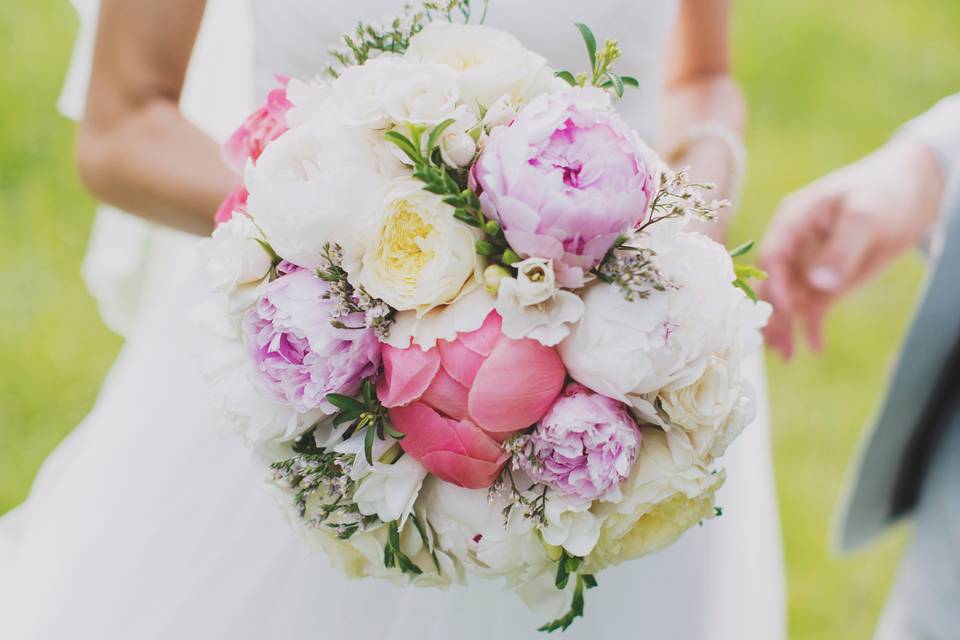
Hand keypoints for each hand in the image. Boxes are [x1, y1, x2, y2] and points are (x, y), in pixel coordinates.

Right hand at [758, 139, 944, 358]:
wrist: (913, 189)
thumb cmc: (883, 190)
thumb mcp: (865, 215)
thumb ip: (841, 248)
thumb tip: (818, 283)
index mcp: (792, 222)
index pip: (772, 257)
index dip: (773, 284)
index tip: (786, 310)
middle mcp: (794, 246)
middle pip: (773, 285)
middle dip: (772, 315)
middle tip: (776, 345)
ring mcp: (810, 265)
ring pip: (789, 301)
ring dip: (786, 328)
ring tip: (789, 356)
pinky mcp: (829, 281)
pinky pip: (813, 308)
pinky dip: (811, 327)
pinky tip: (816, 348)